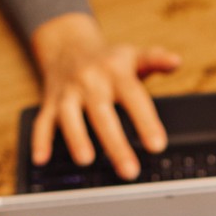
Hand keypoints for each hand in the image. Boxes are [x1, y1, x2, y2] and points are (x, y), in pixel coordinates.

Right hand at [29, 13, 179, 179]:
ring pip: (70, 116)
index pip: (133, 97)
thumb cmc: (107, 60)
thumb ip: (155, 60)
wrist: (67, 45)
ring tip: (86, 161)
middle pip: (102, 113)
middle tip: (129, 171)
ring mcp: (68, 92)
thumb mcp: (133, 55)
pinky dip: (39, 140)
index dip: (146, 121)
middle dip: (115, 143)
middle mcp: (90, 81)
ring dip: (77, 138)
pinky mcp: (50, 103)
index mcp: (115, 72)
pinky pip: (43, 122)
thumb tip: (175, 60)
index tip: (157, 146)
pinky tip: (41, 160)